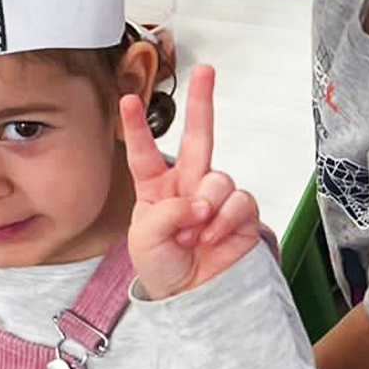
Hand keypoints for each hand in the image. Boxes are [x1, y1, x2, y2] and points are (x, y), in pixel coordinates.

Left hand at [123, 63, 261, 300]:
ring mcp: (216, 196)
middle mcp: (188, 185)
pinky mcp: (241, 212)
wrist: (195, 297)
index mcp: (156, 188)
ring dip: (206, 209)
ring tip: (195, 235)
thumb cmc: (163, 268)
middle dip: (203, 102)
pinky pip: (239, 201)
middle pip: (199, 136)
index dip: (135, 127)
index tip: (126, 99)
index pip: (143, 152)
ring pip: (219, 178)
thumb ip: (164, 214)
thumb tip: (198, 201)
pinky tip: (214, 238)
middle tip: (207, 71)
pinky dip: (225, 221)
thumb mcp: (144, 240)